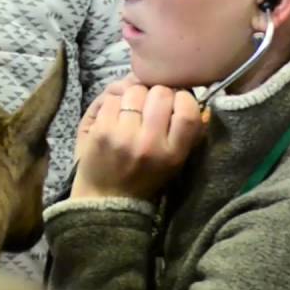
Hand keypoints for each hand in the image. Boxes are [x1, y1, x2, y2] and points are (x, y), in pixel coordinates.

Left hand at [72, 81, 204, 200]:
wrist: (106, 198)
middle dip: (157, 94)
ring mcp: (123, 136)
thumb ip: (186, 130)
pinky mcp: (101, 131)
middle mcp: (150, 144)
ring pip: (135, 91)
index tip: (175, 103)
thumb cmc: (144, 176)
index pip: (188, 111)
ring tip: (132, 110)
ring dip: (135, 95)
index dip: (183, 99)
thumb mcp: (175, 161)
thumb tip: (186, 91)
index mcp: (173, 154)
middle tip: (151, 106)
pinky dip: (115, 102)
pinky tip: (115, 116)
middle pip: (161, 93)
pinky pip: (113, 98)